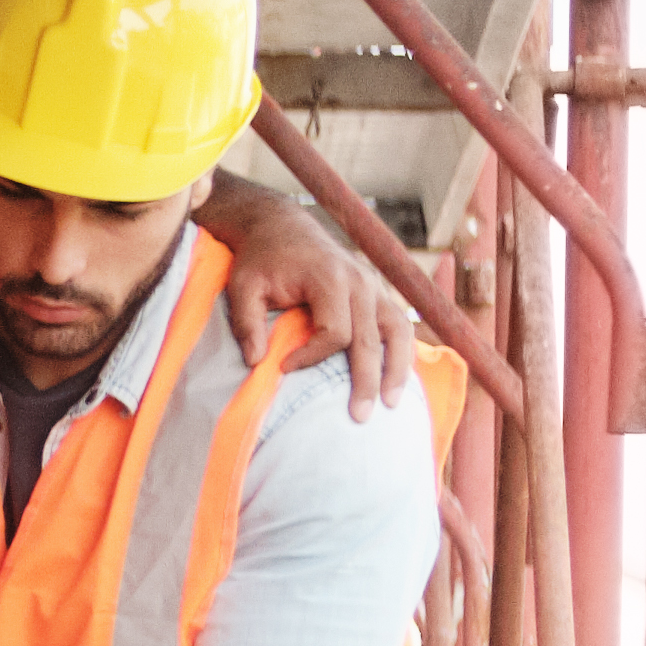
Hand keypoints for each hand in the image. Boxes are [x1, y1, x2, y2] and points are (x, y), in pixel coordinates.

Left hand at [201, 175, 419, 413]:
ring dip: (397, 370)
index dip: (312, 356)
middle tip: (359, 417)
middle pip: (370, 339)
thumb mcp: (243, 286)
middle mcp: (360, 282)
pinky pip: (399, 325)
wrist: (282, 228)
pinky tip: (398, 380)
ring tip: (391, 404)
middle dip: (366, 380)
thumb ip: (247, 323)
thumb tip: (256, 362)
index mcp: (330, 278)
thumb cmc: (262, 260)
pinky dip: (403, 353)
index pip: (335, 331)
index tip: (284, 368)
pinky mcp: (377, 293)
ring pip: (397, 332)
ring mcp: (374, 286)